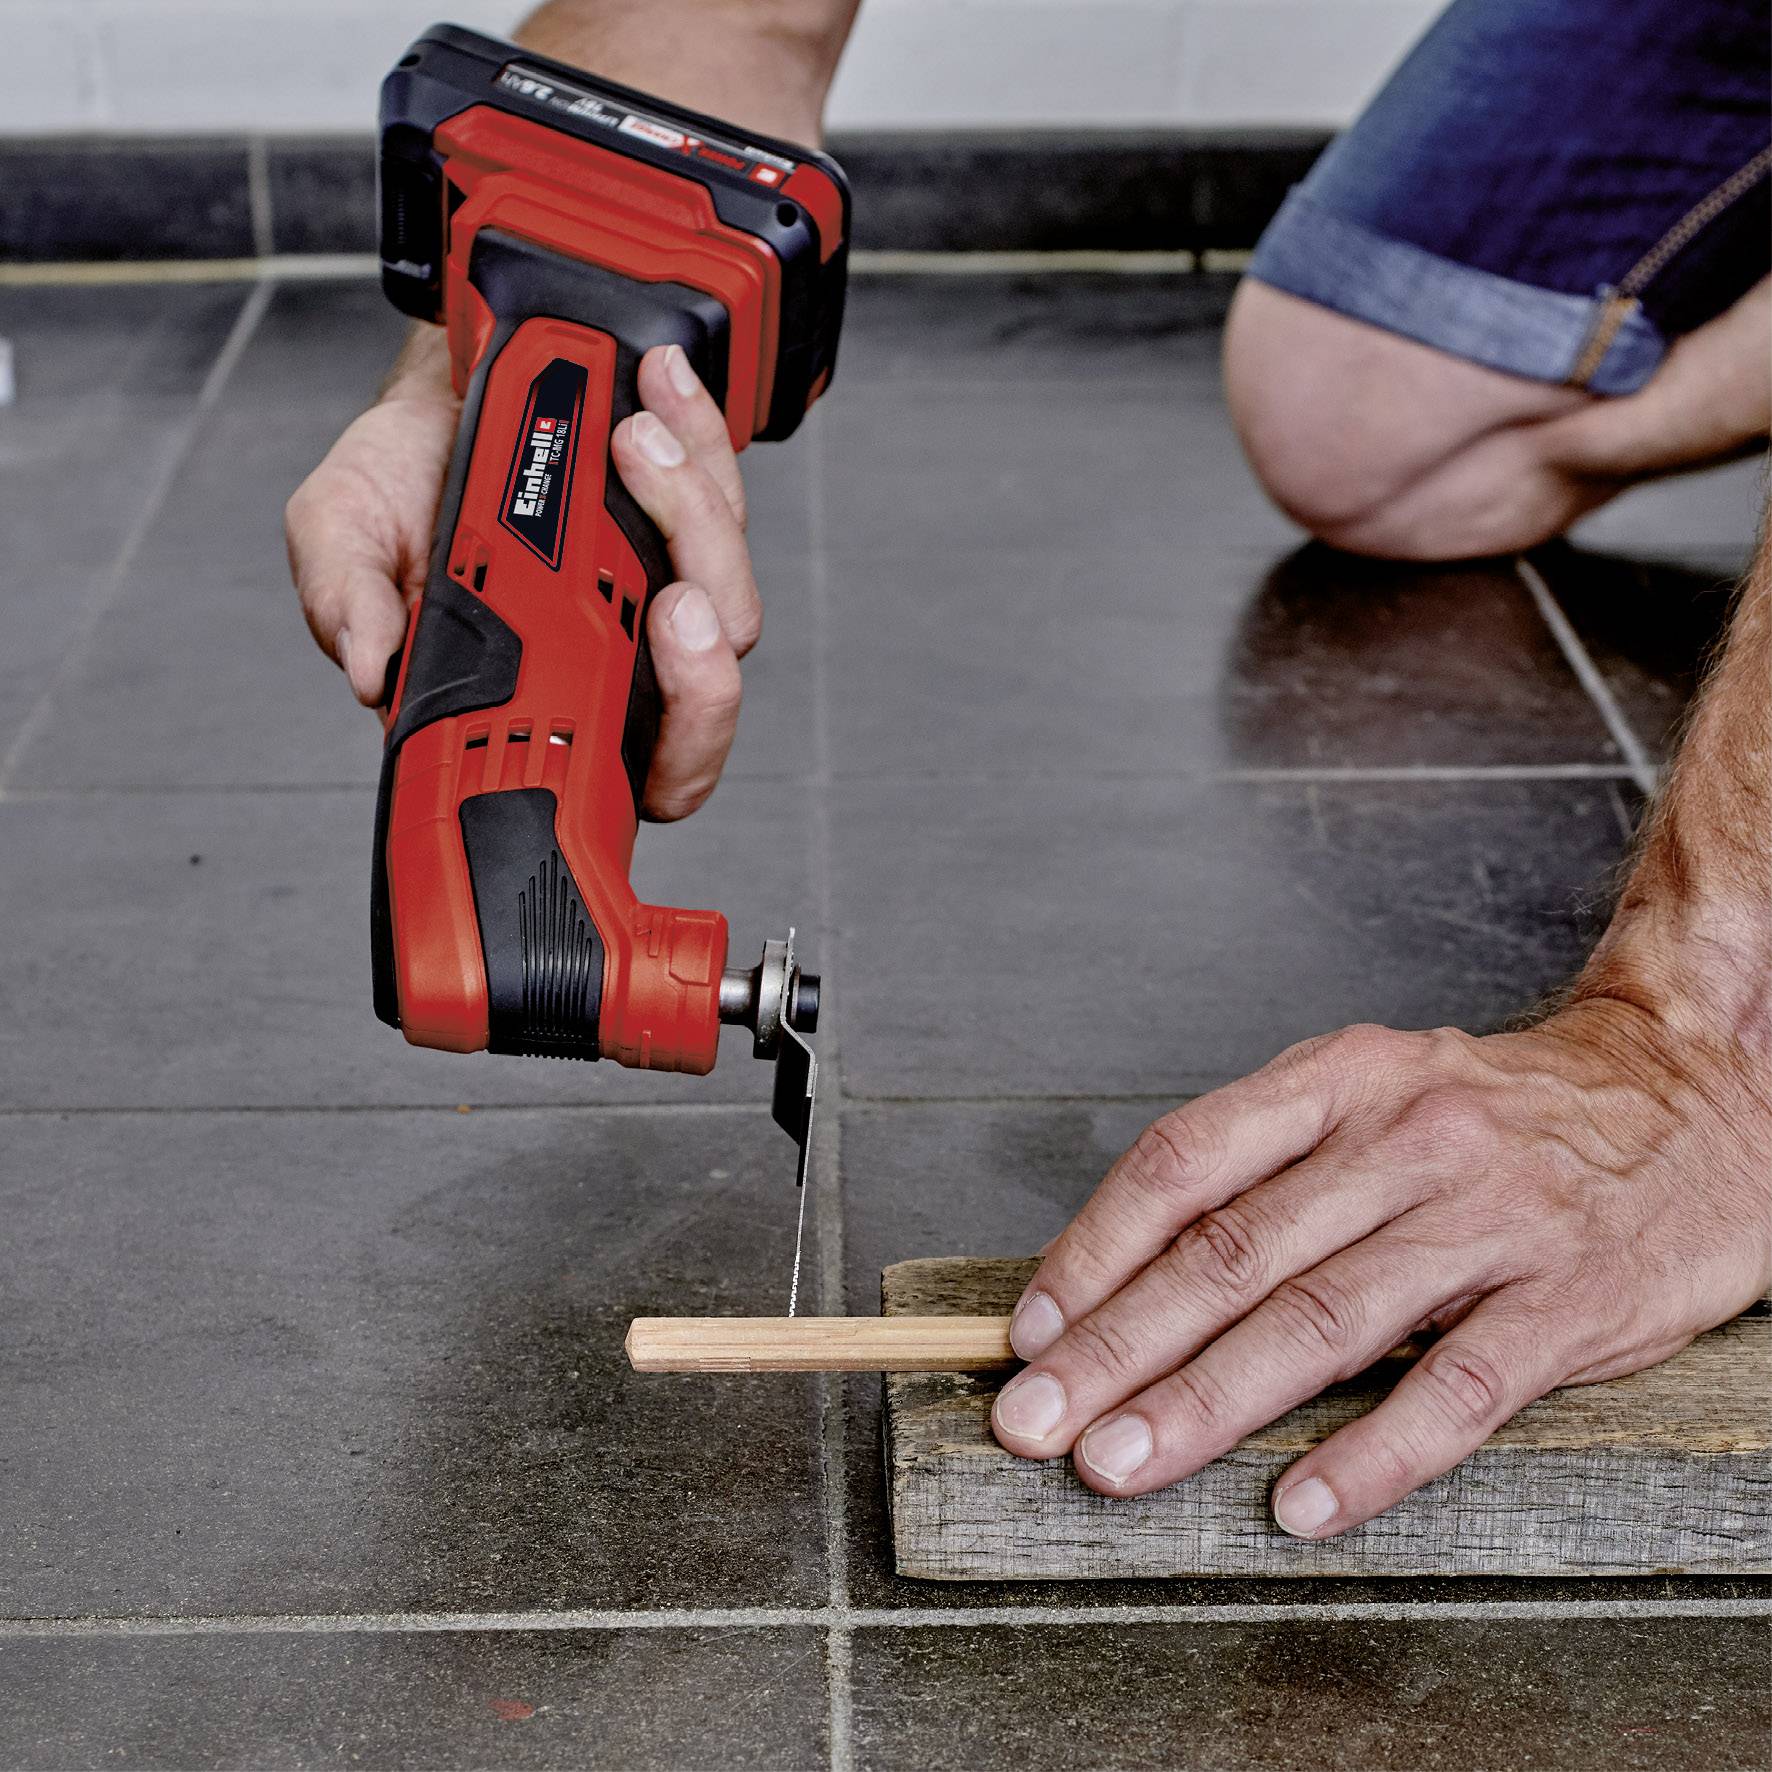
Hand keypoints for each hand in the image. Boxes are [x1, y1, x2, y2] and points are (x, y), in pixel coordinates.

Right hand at [286, 332, 759, 820]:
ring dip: (693, 520)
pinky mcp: (690, 526)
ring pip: (729, 603)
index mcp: (532, 697)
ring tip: (632, 441)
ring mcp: (658, 596)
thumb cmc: (399, 485)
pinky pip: (728, 500)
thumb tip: (367, 666)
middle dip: (703, 668)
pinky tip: (661, 387)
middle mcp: (611, 662)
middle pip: (701, 709)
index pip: (618, 779)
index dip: (655, 762)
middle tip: (674, 605)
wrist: (438, 391)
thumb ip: (345, 598)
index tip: (629, 702)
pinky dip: (702, 439)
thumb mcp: (340, 534)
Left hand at [991, 997, 1770, 1537]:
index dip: (1095, 1248)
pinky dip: (1373, 1454)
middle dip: (1116, 1346)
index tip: (1031, 1328)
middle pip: (1232, 1252)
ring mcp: (1491, 1219)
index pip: (1185, 1162)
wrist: (1696, 1095)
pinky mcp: (1572, 1300)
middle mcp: (1406, 1138)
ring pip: (1322, 1320)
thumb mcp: (1379, 1095)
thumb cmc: (1505, 1116)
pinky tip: (1301, 1503)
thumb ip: (1272, 1171)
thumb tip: (1134, 1271)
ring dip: (1205, 1401)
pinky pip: (1459, 1389)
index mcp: (1342, 1080)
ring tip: (1120, 1464)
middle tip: (1033, 1420)